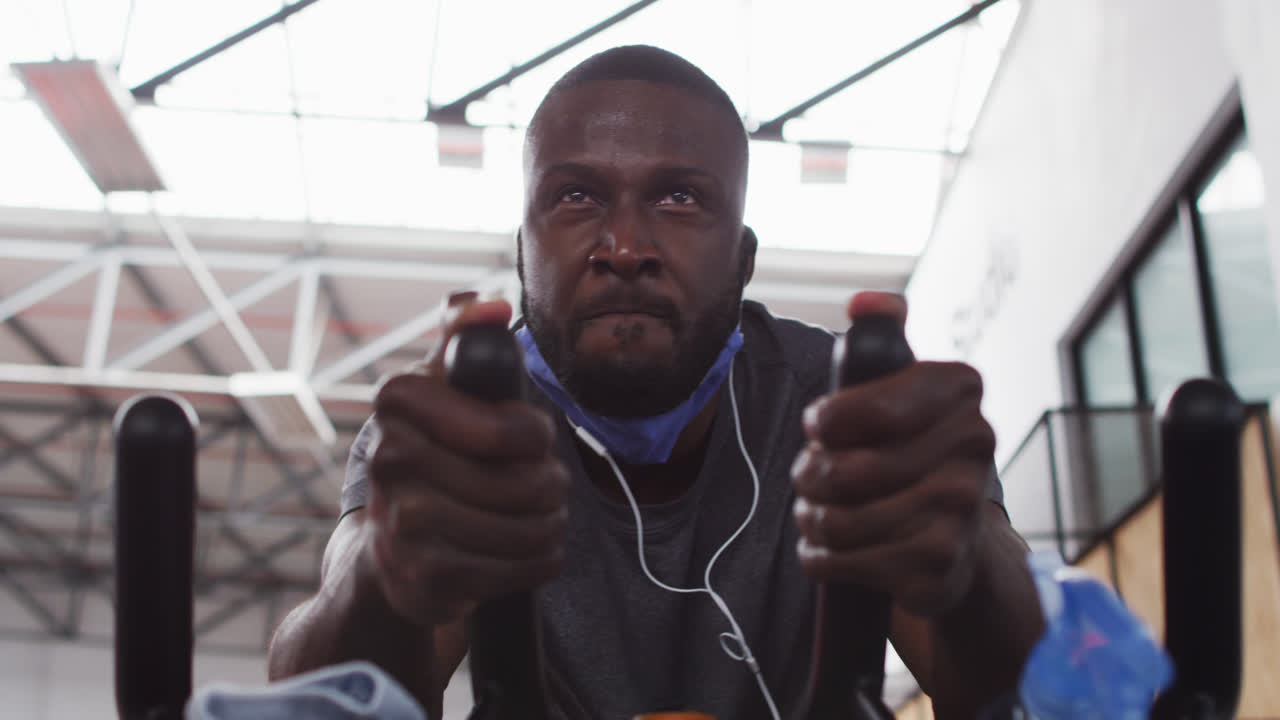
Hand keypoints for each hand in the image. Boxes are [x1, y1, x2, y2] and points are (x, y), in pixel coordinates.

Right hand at [362, 292, 569, 626]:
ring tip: (533, 518)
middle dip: (549, 487)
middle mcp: (391, 458)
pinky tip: (521, 552)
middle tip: (537, 487)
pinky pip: (524, 567)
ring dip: (548, 525)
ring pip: (534, 527)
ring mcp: (405, 523)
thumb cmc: (435, 455)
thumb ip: (465, 335)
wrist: (390, 550)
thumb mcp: (443, 386)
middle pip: (532, 483)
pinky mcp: (425, 577)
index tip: (524, 441)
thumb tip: (494, 305)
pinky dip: (539, 561)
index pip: (516, 427)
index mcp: (399, 400)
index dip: (535, 438)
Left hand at [791, 291, 995, 616]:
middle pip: (844, 470)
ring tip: (818, 513)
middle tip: (811, 478)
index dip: (827, 423)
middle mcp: (975, 446)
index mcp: (960, 389)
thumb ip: (880, 339)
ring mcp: (961, 510)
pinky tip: (832, 550)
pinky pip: (844, 562)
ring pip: (838, 520)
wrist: (956, 543)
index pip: (867, 408)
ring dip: (812, 519)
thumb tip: (865, 302)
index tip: (821, 427)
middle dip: (810, 477)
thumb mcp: (898, 388)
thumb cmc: (910, 454)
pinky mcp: (939, 568)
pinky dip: (821, 558)